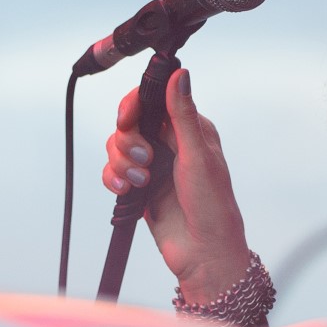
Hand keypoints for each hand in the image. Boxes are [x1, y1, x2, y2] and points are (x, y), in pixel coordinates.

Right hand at [102, 69, 251, 299]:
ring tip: (142, 182)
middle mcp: (170, 143)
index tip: (127, 120)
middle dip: (128, 141)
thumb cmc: (212, 206)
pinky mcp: (139, 187)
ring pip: (118, 148)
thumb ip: (183, 115)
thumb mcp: (198, 156)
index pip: (152, 100)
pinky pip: (113, 173)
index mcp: (190, 129)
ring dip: (122, 164)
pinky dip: (115, 180)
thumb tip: (179, 74)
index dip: (134, 106)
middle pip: (129, 123)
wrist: (203, 252)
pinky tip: (129, 192)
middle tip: (144, 160)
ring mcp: (153, 165)